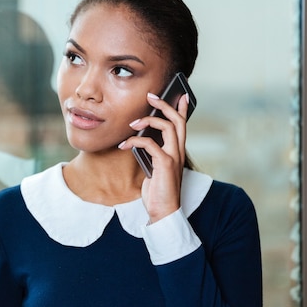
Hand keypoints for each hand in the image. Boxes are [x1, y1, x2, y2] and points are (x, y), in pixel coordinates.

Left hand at [121, 92, 188, 220]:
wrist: (163, 211)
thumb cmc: (158, 190)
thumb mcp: (155, 167)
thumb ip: (153, 152)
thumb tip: (141, 138)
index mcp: (177, 151)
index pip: (183, 125)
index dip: (182, 109)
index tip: (179, 94)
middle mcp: (179, 151)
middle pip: (177, 120)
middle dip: (164, 105)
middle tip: (151, 96)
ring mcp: (174, 157)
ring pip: (168, 127)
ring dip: (148, 121)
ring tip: (132, 123)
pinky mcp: (166, 164)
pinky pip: (151, 144)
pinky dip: (135, 141)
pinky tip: (124, 145)